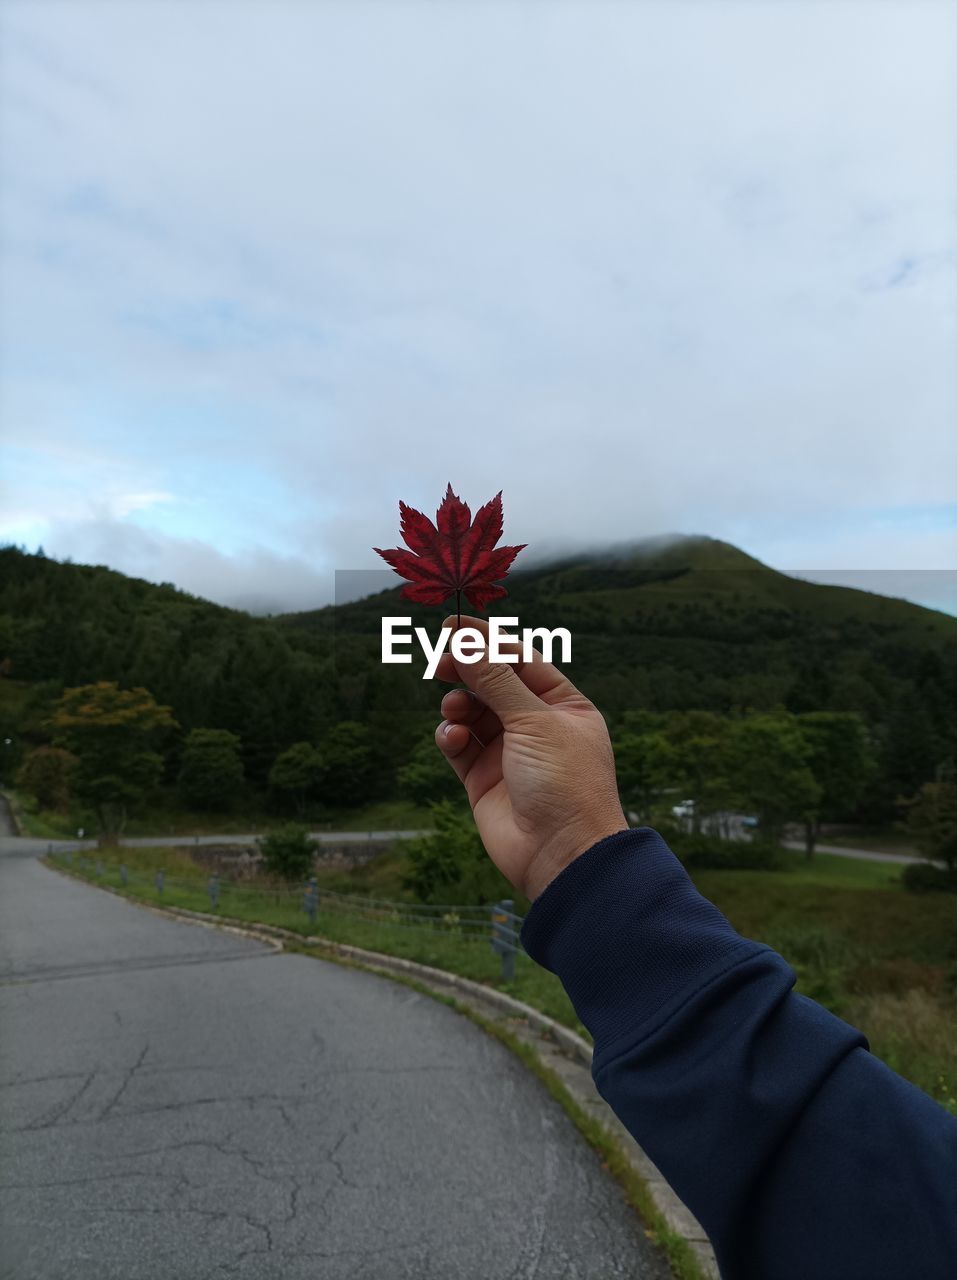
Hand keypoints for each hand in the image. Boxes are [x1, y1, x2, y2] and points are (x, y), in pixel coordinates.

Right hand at [432, 615, 627, 901]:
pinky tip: (452, 737)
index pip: (522, 661)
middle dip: (467, 671)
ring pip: (473, 713)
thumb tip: (467, 641)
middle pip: (493, 684)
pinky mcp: (483, 779)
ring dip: (459, 705)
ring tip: (454, 710)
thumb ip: (496, 679)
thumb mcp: (534, 721)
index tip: (454, 626)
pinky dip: (451, 736)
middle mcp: (538, 727)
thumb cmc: (564, 784)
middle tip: (440, 660)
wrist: (561, 856)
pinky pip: (460, 745)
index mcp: (564, 707)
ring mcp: (509, 754)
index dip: (489, 642)